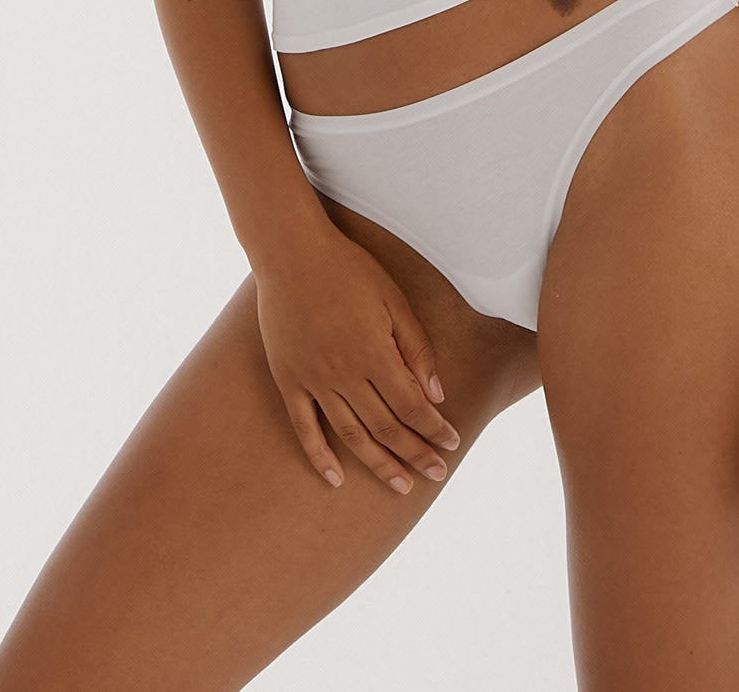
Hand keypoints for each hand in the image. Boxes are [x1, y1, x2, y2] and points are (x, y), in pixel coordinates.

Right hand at [252, 221, 463, 495]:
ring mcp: (313, 380)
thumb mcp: (393, 300)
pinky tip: (335, 479)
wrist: (291, 253)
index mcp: (374, 353)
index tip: (451, 444)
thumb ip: (416, 348)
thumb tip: (436, 394)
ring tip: (400, 485)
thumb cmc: (349, 270)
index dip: (434, 429)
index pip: (412, 406)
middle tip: (436, 475)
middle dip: (415, 454)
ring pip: (350, 435)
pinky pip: (304, 427)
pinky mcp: (288, 379)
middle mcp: (344, 374)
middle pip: (385, 427)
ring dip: (377, 463)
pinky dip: (319, 457)